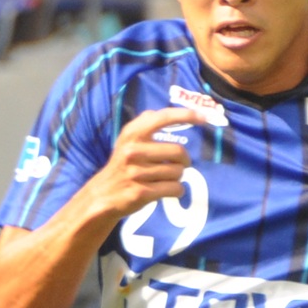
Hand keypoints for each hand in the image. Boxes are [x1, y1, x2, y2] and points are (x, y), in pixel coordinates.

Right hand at [85, 105, 200, 222]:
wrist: (103, 194)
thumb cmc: (122, 164)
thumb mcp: (127, 139)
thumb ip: (144, 124)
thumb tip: (166, 112)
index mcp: (132, 133)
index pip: (163, 117)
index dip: (186, 115)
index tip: (204, 118)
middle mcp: (133, 150)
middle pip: (178, 151)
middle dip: (184, 160)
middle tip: (180, 164)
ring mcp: (136, 172)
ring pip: (178, 172)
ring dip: (178, 177)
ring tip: (167, 178)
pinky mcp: (142, 192)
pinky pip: (175, 189)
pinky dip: (177, 190)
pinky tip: (169, 190)